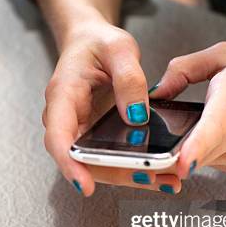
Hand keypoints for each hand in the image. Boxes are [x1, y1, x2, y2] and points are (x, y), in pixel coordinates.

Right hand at [42, 20, 181, 195]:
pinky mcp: (95, 136)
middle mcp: (66, 119)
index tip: (85, 184)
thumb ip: (129, 79)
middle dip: (114, 174)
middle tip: (149, 179)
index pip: (58, 137)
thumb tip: (136, 116)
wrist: (89, 41)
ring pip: (98, 164)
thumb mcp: (118, 48)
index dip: (70, 163)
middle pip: (81, 159)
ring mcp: (80, 130)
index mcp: (63, 96)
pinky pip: (110, 157)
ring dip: (129, 175)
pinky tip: (161, 172)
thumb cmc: (97, 43)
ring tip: (167, 180)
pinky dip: (134, 167)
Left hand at [151, 42, 225, 175]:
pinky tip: (220, 130)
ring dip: (187, 144)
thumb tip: (156, 91)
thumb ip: (184, 68)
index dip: (194, 149)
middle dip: (169, 147)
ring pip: (197, 157)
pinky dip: (205, 147)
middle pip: (192, 151)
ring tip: (201, 121)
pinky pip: (210, 159)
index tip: (181, 162)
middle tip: (152, 140)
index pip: (212, 130)